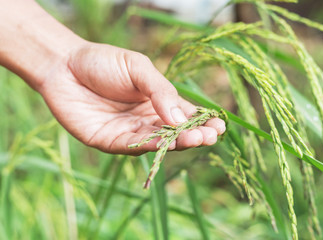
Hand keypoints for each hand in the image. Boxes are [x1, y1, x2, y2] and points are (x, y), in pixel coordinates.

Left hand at [39, 43, 225, 154]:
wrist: (65, 66)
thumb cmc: (104, 62)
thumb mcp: (138, 68)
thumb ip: (160, 90)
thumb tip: (182, 117)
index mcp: (158, 102)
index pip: (185, 116)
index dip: (202, 121)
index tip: (219, 125)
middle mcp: (147, 120)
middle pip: (175, 133)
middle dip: (195, 135)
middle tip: (210, 135)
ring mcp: (131, 133)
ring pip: (158, 142)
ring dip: (177, 142)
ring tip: (196, 138)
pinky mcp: (111, 142)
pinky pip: (134, 146)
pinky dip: (151, 145)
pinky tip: (165, 141)